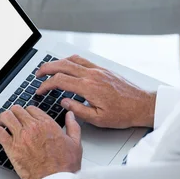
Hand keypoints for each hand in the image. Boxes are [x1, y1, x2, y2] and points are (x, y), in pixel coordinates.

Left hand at [0, 105, 81, 178]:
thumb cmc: (65, 166)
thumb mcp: (75, 143)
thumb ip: (73, 126)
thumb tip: (70, 115)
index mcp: (47, 124)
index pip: (31, 108)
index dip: (27, 112)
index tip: (25, 117)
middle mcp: (33, 127)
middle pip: (17, 109)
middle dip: (14, 114)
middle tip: (12, 119)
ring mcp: (21, 136)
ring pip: (6, 116)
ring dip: (2, 119)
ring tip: (2, 124)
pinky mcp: (12, 148)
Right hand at [36, 55, 155, 128]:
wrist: (142, 105)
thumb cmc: (123, 114)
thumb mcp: (98, 119)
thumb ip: (78, 110)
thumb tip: (64, 102)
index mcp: (89, 87)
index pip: (60, 81)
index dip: (46, 85)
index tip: (40, 90)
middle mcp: (92, 75)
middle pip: (63, 65)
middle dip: (47, 68)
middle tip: (38, 75)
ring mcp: (97, 70)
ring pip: (72, 59)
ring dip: (58, 62)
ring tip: (49, 69)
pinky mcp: (102, 69)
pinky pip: (82, 60)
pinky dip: (70, 60)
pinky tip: (67, 65)